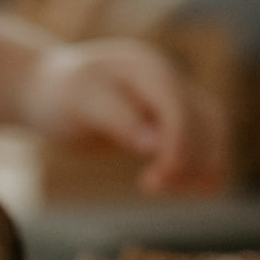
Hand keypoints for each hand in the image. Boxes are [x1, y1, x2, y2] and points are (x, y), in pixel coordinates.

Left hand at [20, 39, 228, 193]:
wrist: (48, 90)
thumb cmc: (59, 97)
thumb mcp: (78, 105)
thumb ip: (116, 119)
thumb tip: (154, 144)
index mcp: (146, 69)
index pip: (179, 109)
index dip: (177, 147)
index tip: (156, 181)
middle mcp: (168, 78)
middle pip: (203, 120)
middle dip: (188, 160)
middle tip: (151, 188)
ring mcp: (174, 95)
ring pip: (211, 130)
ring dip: (203, 164)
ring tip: (169, 190)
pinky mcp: (172, 116)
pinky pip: (204, 138)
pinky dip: (206, 163)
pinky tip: (196, 189)